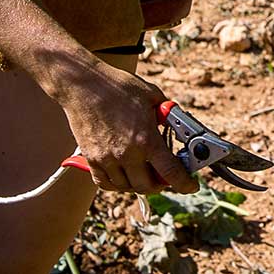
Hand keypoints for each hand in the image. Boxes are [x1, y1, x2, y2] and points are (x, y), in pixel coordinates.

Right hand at [60, 63, 198, 194]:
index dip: (184, 184)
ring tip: (144, 172)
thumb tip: (178, 122)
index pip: (170, 172)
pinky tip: (123, 173)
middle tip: (165, 176)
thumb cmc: (117, 87)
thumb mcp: (152, 95)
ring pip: (126, 187)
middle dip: (160, 184)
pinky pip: (105, 183)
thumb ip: (167, 113)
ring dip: (138, 184)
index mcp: (146, 139)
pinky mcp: (91, 159)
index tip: (191, 186)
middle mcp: (127, 154)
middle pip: (147, 187)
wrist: (83, 86)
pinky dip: (117, 183)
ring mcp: (106, 159)